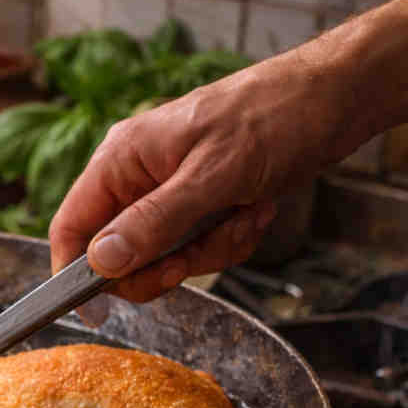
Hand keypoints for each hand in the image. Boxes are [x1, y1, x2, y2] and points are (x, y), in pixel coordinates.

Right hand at [49, 53, 343, 304]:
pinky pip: (201, 248)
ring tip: (244, 216)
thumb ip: (153, 223)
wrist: (335, 97)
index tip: (96, 309)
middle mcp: (138, 177)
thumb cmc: (273, 118)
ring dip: (210, 250)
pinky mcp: (204, 203)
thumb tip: (100, 263)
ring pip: (166, 257)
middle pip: (120, 254)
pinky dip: (231, 240)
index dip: (74, 273)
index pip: (72, 227)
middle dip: (165, 263)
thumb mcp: (213, 177)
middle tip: (193, 256)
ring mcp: (171, 192)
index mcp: (122, 160)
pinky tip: (257, 210)